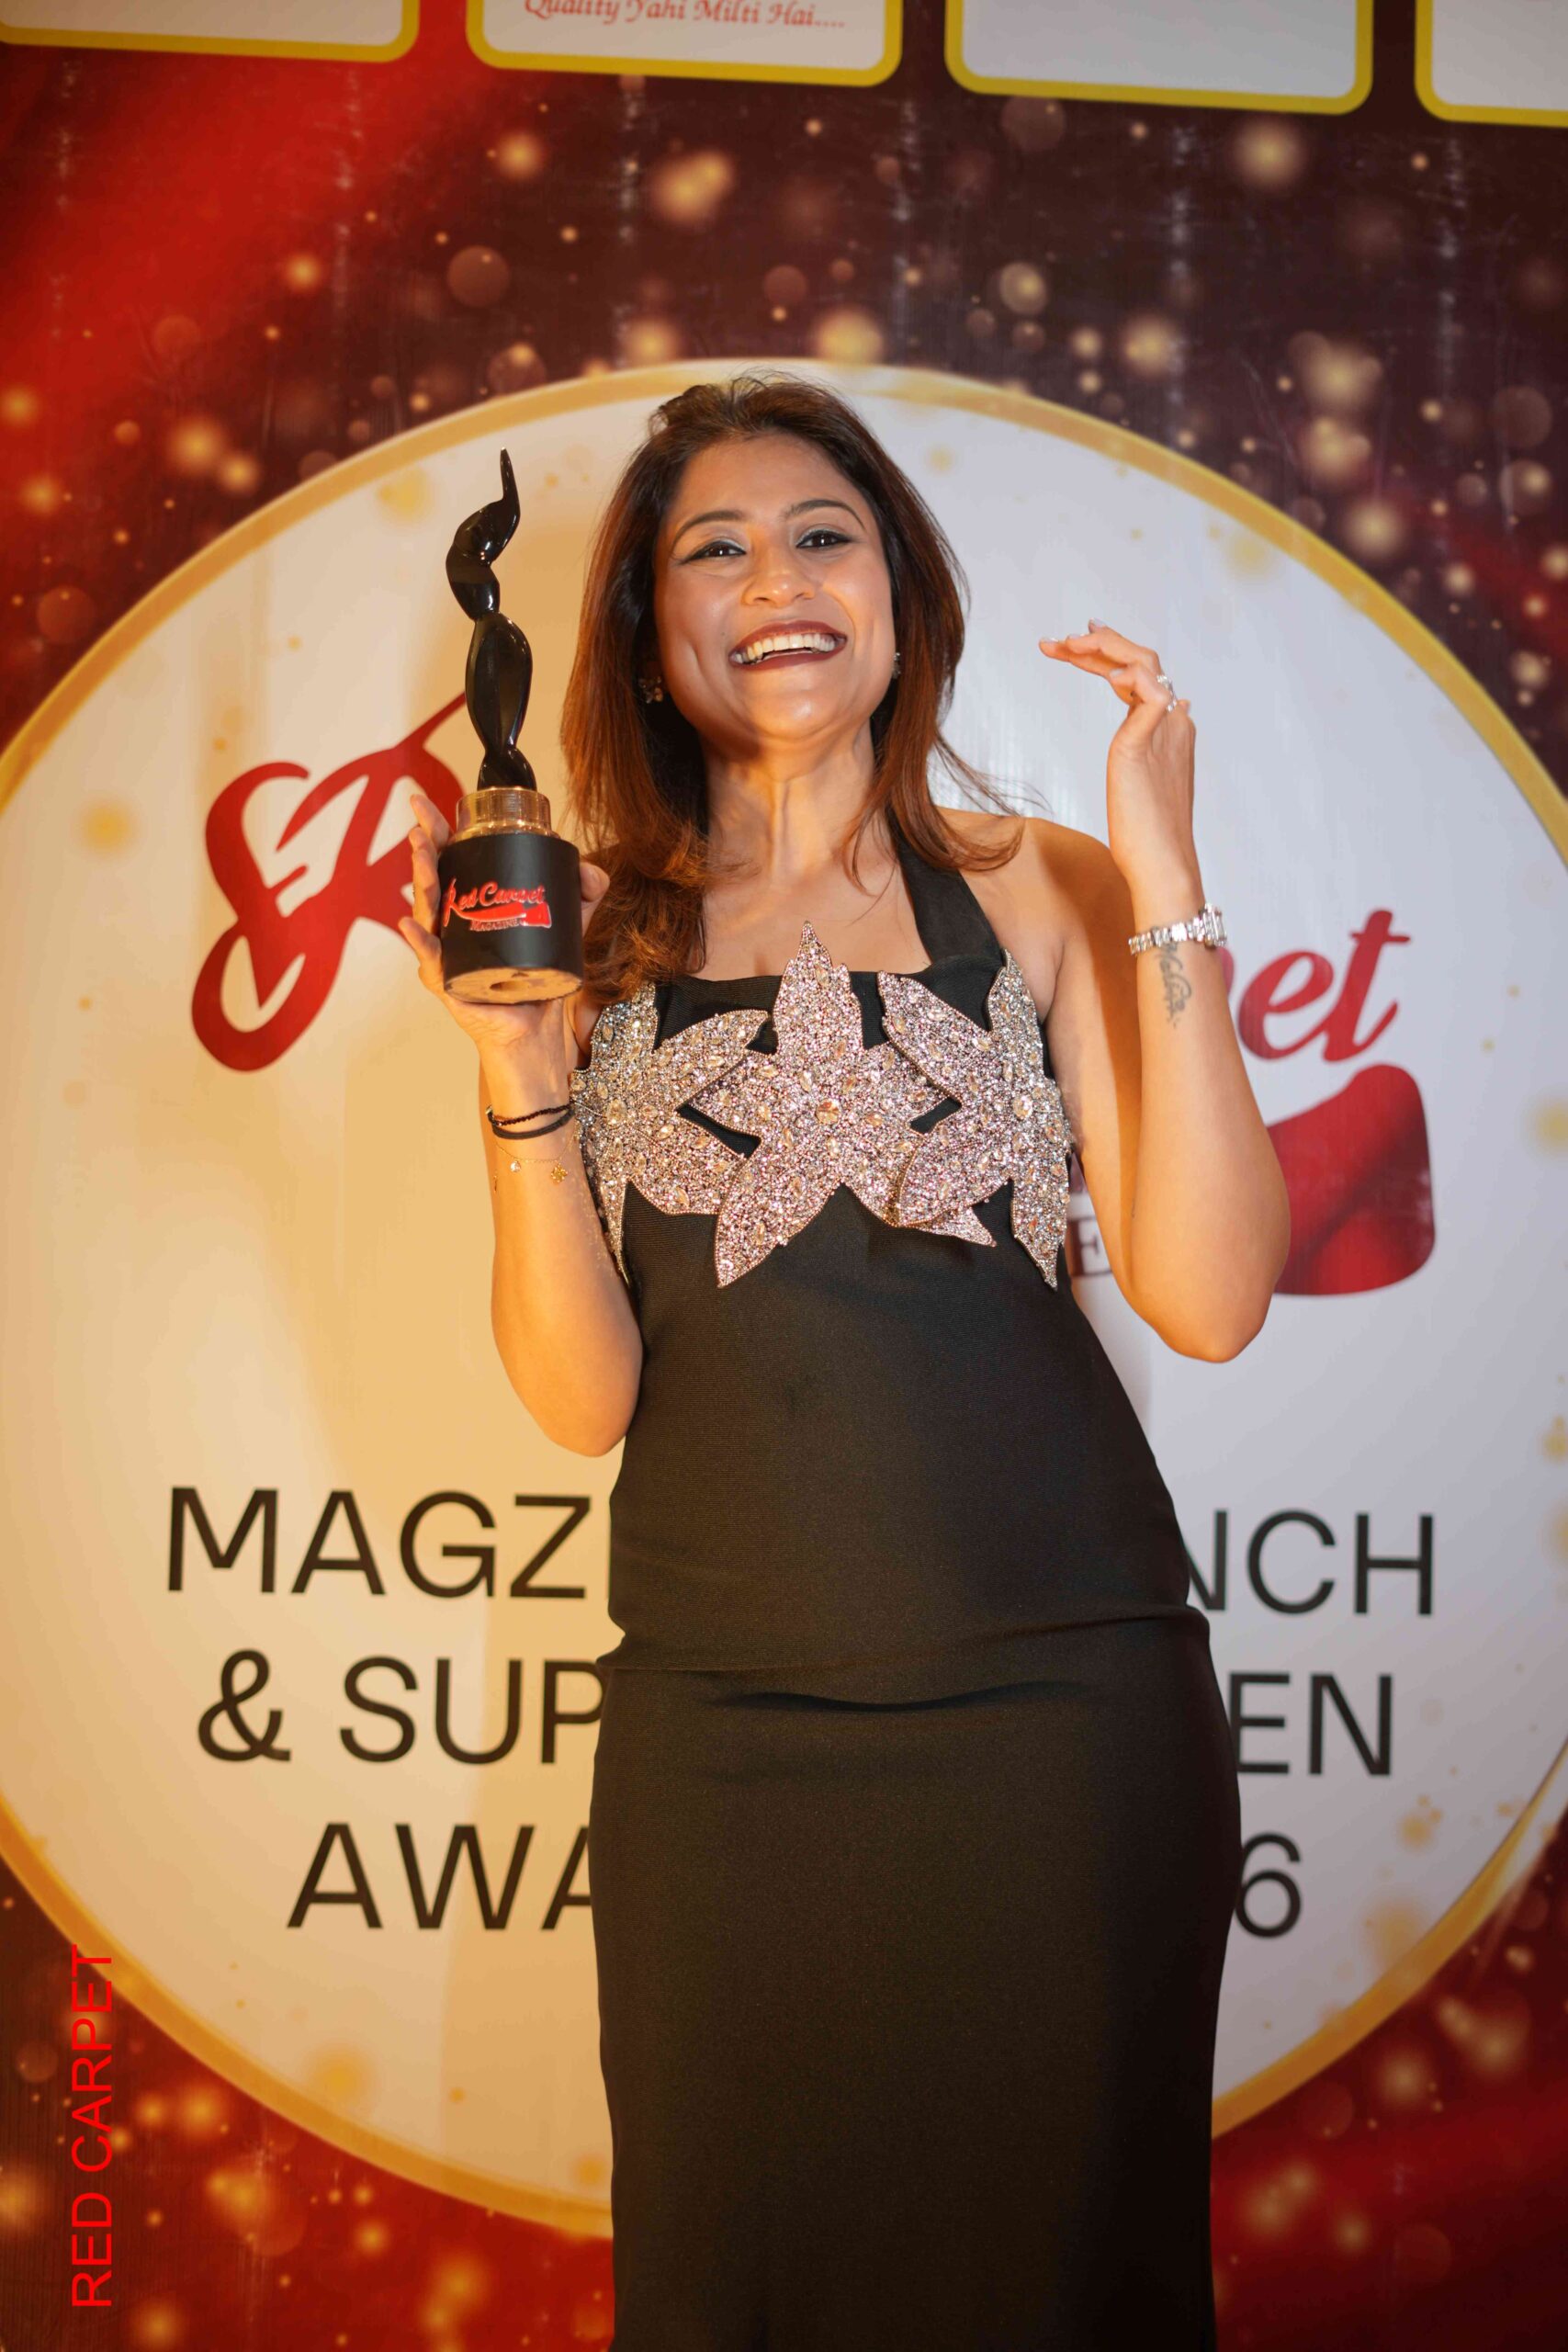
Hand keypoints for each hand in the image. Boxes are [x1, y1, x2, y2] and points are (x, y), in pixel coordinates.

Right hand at [396, 788, 609, 1075]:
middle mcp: (452, 928)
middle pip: (432, 881)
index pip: (449, 861)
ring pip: (427, 914)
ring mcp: (446, 956)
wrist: (538, 1031)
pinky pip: (431, 962)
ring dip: (421, 882)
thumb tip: (589, 871)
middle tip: (420, 823)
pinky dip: (420, 943)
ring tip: (421, 855)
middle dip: (424, 849)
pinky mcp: (450, 985)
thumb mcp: (567, 928)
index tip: (425, 804)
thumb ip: (581, 895)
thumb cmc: (539, 980)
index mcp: (471, 907)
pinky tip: (411, 924)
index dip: (437, 831)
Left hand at [1039, 621, 1198, 898]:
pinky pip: (1147, 692)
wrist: (1160, 866)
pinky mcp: (1146, 744)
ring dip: (1103, 648)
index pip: (1140, 676)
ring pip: (1143, 664)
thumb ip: (1148, 746)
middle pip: (1142, 660)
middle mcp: (1173, 722)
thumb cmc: (1145, 836)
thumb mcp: (1143, 780)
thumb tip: (1163, 717)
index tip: (1073, 646)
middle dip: (1098, 644)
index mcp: (1171, 729)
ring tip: (1065, 645)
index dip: (1107, 656)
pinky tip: (1101, 676)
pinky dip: (1126, 675)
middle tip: (1056, 641)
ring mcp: (1165, 730)